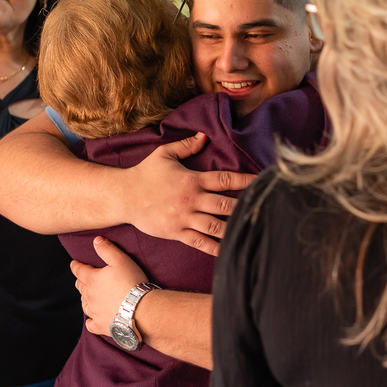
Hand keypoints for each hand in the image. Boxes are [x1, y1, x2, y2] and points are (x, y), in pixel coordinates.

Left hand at [72, 237, 146, 335]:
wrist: (140, 310)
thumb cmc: (132, 283)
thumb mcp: (121, 260)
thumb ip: (107, 249)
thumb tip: (96, 240)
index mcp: (92, 279)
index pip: (78, 270)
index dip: (76, 265)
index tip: (74, 263)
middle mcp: (89, 296)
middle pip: (80, 287)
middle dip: (81, 281)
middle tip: (83, 278)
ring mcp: (94, 312)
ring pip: (84, 304)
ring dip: (85, 298)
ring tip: (90, 296)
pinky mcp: (100, 325)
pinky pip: (90, 324)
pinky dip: (90, 320)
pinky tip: (93, 317)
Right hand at [123, 135, 254, 254]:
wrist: (123, 196)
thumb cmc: (144, 173)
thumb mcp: (164, 154)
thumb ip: (186, 145)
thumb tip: (203, 136)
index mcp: (192, 180)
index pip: (225, 179)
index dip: (245, 180)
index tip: (262, 181)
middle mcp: (192, 200)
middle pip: (225, 205)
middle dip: (245, 207)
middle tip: (263, 209)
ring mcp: (185, 218)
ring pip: (215, 226)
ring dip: (234, 228)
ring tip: (251, 231)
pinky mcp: (177, 232)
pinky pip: (200, 242)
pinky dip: (215, 247)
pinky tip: (229, 250)